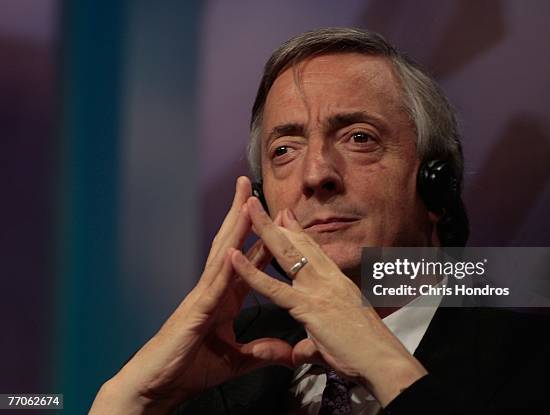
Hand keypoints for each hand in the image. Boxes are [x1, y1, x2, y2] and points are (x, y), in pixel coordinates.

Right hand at [90, 177, 291, 413]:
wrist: (156, 387)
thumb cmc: (188, 370)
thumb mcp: (235, 361)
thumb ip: (260, 353)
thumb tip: (287, 353)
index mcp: (225, 298)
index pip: (249, 261)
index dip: (263, 237)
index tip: (279, 216)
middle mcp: (214, 290)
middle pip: (231, 245)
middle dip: (243, 215)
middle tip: (252, 185)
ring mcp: (202, 297)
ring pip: (221, 255)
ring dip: (234, 226)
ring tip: (245, 198)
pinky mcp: (194, 313)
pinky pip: (212, 286)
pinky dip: (223, 266)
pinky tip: (233, 248)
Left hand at [230, 197, 427, 406]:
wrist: (384, 362)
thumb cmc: (367, 354)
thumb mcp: (335, 342)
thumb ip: (311, 344)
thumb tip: (299, 351)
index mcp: (338, 284)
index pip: (315, 251)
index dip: (298, 232)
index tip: (285, 215)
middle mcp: (329, 280)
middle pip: (298, 244)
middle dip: (277, 221)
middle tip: (258, 202)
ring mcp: (318, 290)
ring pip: (286, 254)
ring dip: (264, 229)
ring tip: (247, 208)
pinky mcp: (308, 307)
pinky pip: (274, 288)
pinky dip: (251, 271)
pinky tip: (234, 257)